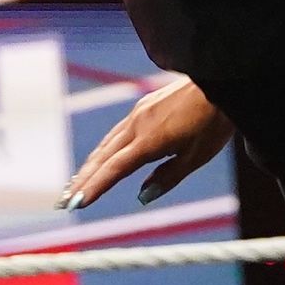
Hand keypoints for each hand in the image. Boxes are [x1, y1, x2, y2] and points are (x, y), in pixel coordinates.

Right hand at [65, 77, 231, 209]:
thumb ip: (167, 177)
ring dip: (89, 167)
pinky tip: (100, 160)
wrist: (220, 80)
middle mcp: (137, 125)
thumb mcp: (197, 156)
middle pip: (102, 158)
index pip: (114, 169)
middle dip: (82, 181)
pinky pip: (116, 134)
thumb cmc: (214, 122)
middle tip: (63, 202)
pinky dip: (103, 151)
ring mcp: (138, 114)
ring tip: (74, 186)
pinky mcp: (143, 107)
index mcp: (150, 140)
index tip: (75, 204)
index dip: (94, 188)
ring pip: (106, 144)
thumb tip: (142, 197)